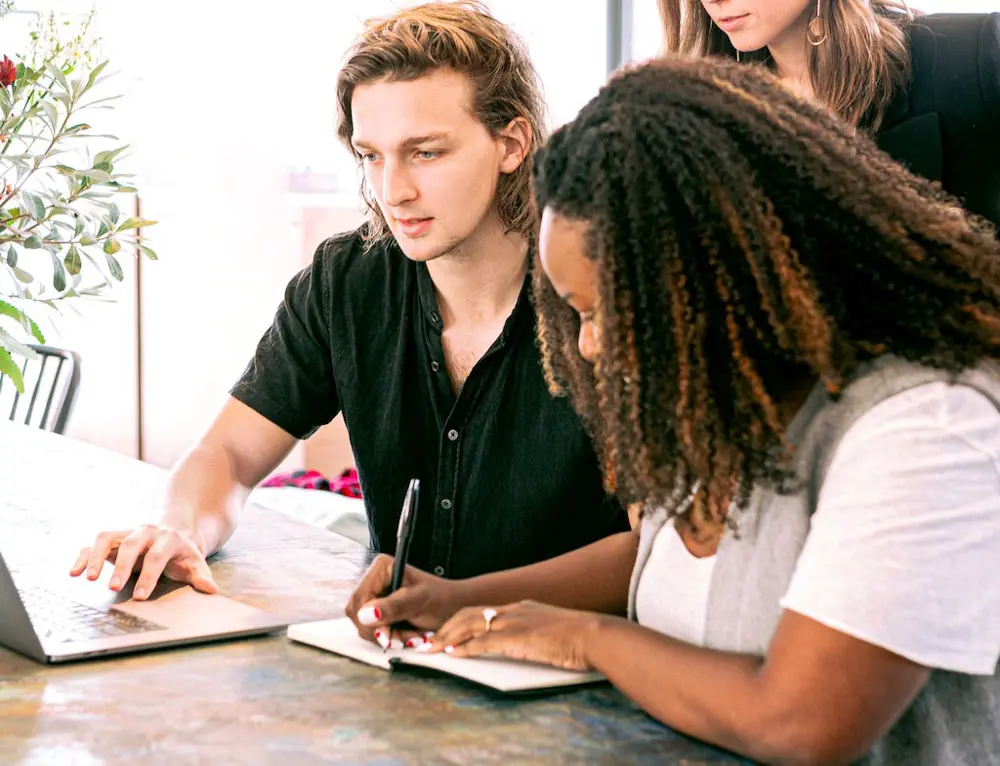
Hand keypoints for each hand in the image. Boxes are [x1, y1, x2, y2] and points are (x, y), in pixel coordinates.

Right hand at [69, 525, 218, 600]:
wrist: (174, 536)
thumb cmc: (183, 555)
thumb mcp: (195, 564)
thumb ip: (202, 577)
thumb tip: (212, 590)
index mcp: (168, 538)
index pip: (157, 556)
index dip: (148, 575)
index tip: (140, 596)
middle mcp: (146, 532)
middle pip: (131, 545)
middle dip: (121, 566)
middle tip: (112, 588)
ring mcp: (127, 533)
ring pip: (107, 538)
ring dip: (96, 557)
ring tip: (88, 579)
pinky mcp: (113, 538)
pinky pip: (93, 544)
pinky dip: (83, 556)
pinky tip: (74, 572)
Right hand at [344, 553, 462, 649]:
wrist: (454, 608)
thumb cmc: (441, 599)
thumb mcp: (419, 602)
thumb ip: (393, 607)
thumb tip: (366, 614)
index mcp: (381, 568)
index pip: (359, 598)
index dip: (368, 620)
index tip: (386, 634)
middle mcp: (374, 579)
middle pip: (357, 614)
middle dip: (380, 631)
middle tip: (403, 639)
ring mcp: (375, 596)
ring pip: (364, 625)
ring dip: (388, 636)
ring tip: (411, 637)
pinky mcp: (378, 611)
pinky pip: (373, 630)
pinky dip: (390, 638)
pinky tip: (407, 637)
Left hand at [422, 600, 600, 671]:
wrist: (595, 635)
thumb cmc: (581, 637)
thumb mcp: (551, 630)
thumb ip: (535, 633)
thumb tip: (527, 643)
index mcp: (522, 608)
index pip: (483, 611)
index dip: (462, 621)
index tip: (448, 632)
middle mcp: (515, 610)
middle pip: (471, 613)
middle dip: (448, 627)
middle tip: (431, 641)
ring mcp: (515, 622)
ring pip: (472, 624)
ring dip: (449, 637)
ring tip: (434, 648)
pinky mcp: (517, 638)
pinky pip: (484, 641)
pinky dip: (465, 647)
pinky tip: (454, 654)